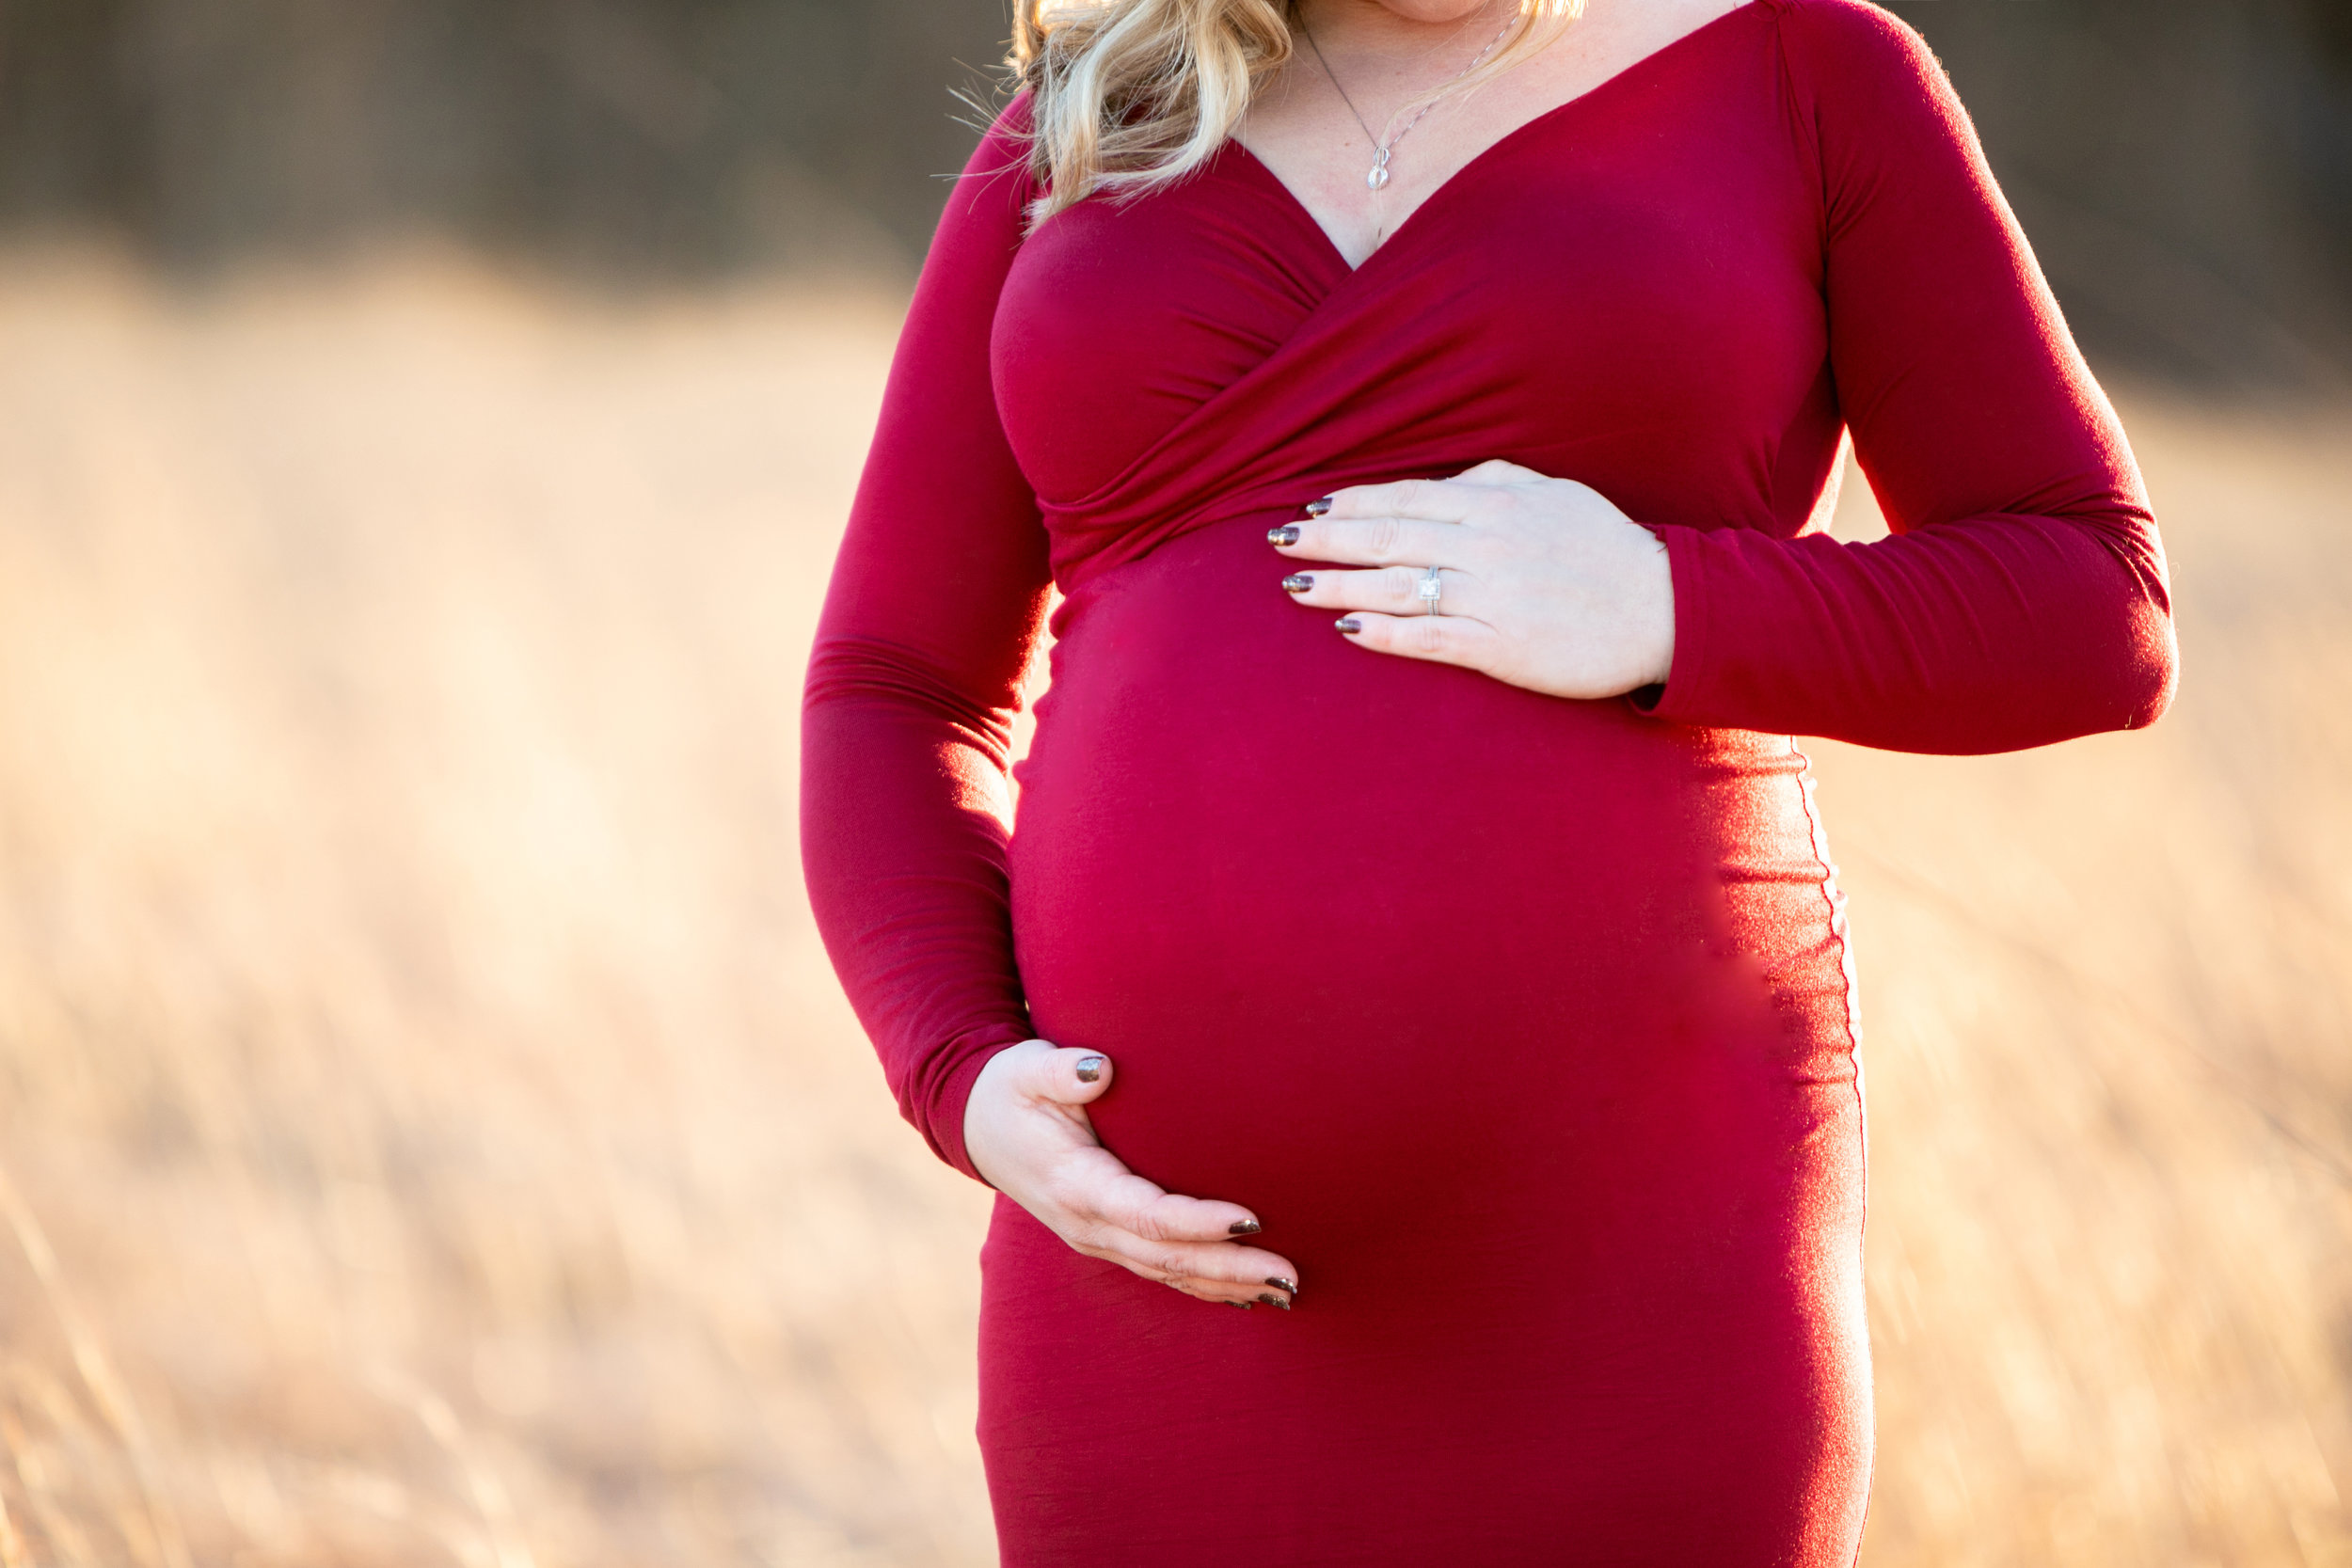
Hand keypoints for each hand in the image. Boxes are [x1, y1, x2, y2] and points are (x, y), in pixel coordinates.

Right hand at [963, 1040, 1299, 1309]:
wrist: (977, 1125)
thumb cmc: (1011, 1089)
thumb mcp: (1025, 1071)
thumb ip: (1060, 1070)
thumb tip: (1099, 1068)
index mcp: (1075, 1185)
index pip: (1148, 1215)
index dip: (1200, 1222)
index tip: (1252, 1219)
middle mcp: (1087, 1224)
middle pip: (1168, 1259)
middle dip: (1231, 1270)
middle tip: (1290, 1275)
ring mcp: (1096, 1239)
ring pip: (1169, 1274)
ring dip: (1228, 1286)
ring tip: (1287, 1292)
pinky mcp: (1106, 1240)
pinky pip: (1161, 1272)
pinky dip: (1204, 1286)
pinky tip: (1248, 1295)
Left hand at [1272, 459, 1674, 698]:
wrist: (1664, 609)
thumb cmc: (1606, 550)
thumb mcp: (1554, 495)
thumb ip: (1496, 481)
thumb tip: (1447, 480)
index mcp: (1497, 504)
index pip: (1407, 499)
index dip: (1353, 503)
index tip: (1310, 507)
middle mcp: (1489, 544)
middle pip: (1390, 538)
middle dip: (1329, 538)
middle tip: (1279, 542)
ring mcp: (1494, 596)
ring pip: (1399, 586)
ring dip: (1340, 584)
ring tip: (1294, 585)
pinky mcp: (1503, 645)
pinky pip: (1430, 636)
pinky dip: (1384, 632)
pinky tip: (1346, 628)